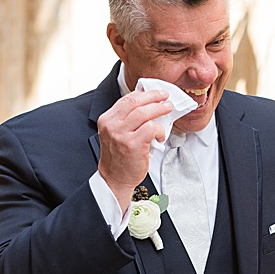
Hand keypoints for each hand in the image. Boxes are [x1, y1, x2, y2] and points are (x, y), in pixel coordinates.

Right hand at [96, 86, 175, 208]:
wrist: (115, 179)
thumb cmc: (119, 158)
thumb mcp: (117, 134)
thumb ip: (127, 119)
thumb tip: (149, 105)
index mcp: (106, 120)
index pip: (127, 99)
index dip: (144, 94)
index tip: (156, 93)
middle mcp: (111, 125)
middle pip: (136, 101)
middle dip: (154, 97)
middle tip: (165, 98)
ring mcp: (121, 134)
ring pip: (144, 112)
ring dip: (160, 109)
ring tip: (167, 110)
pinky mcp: (132, 144)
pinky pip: (151, 128)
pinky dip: (159, 130)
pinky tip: (160, 136)